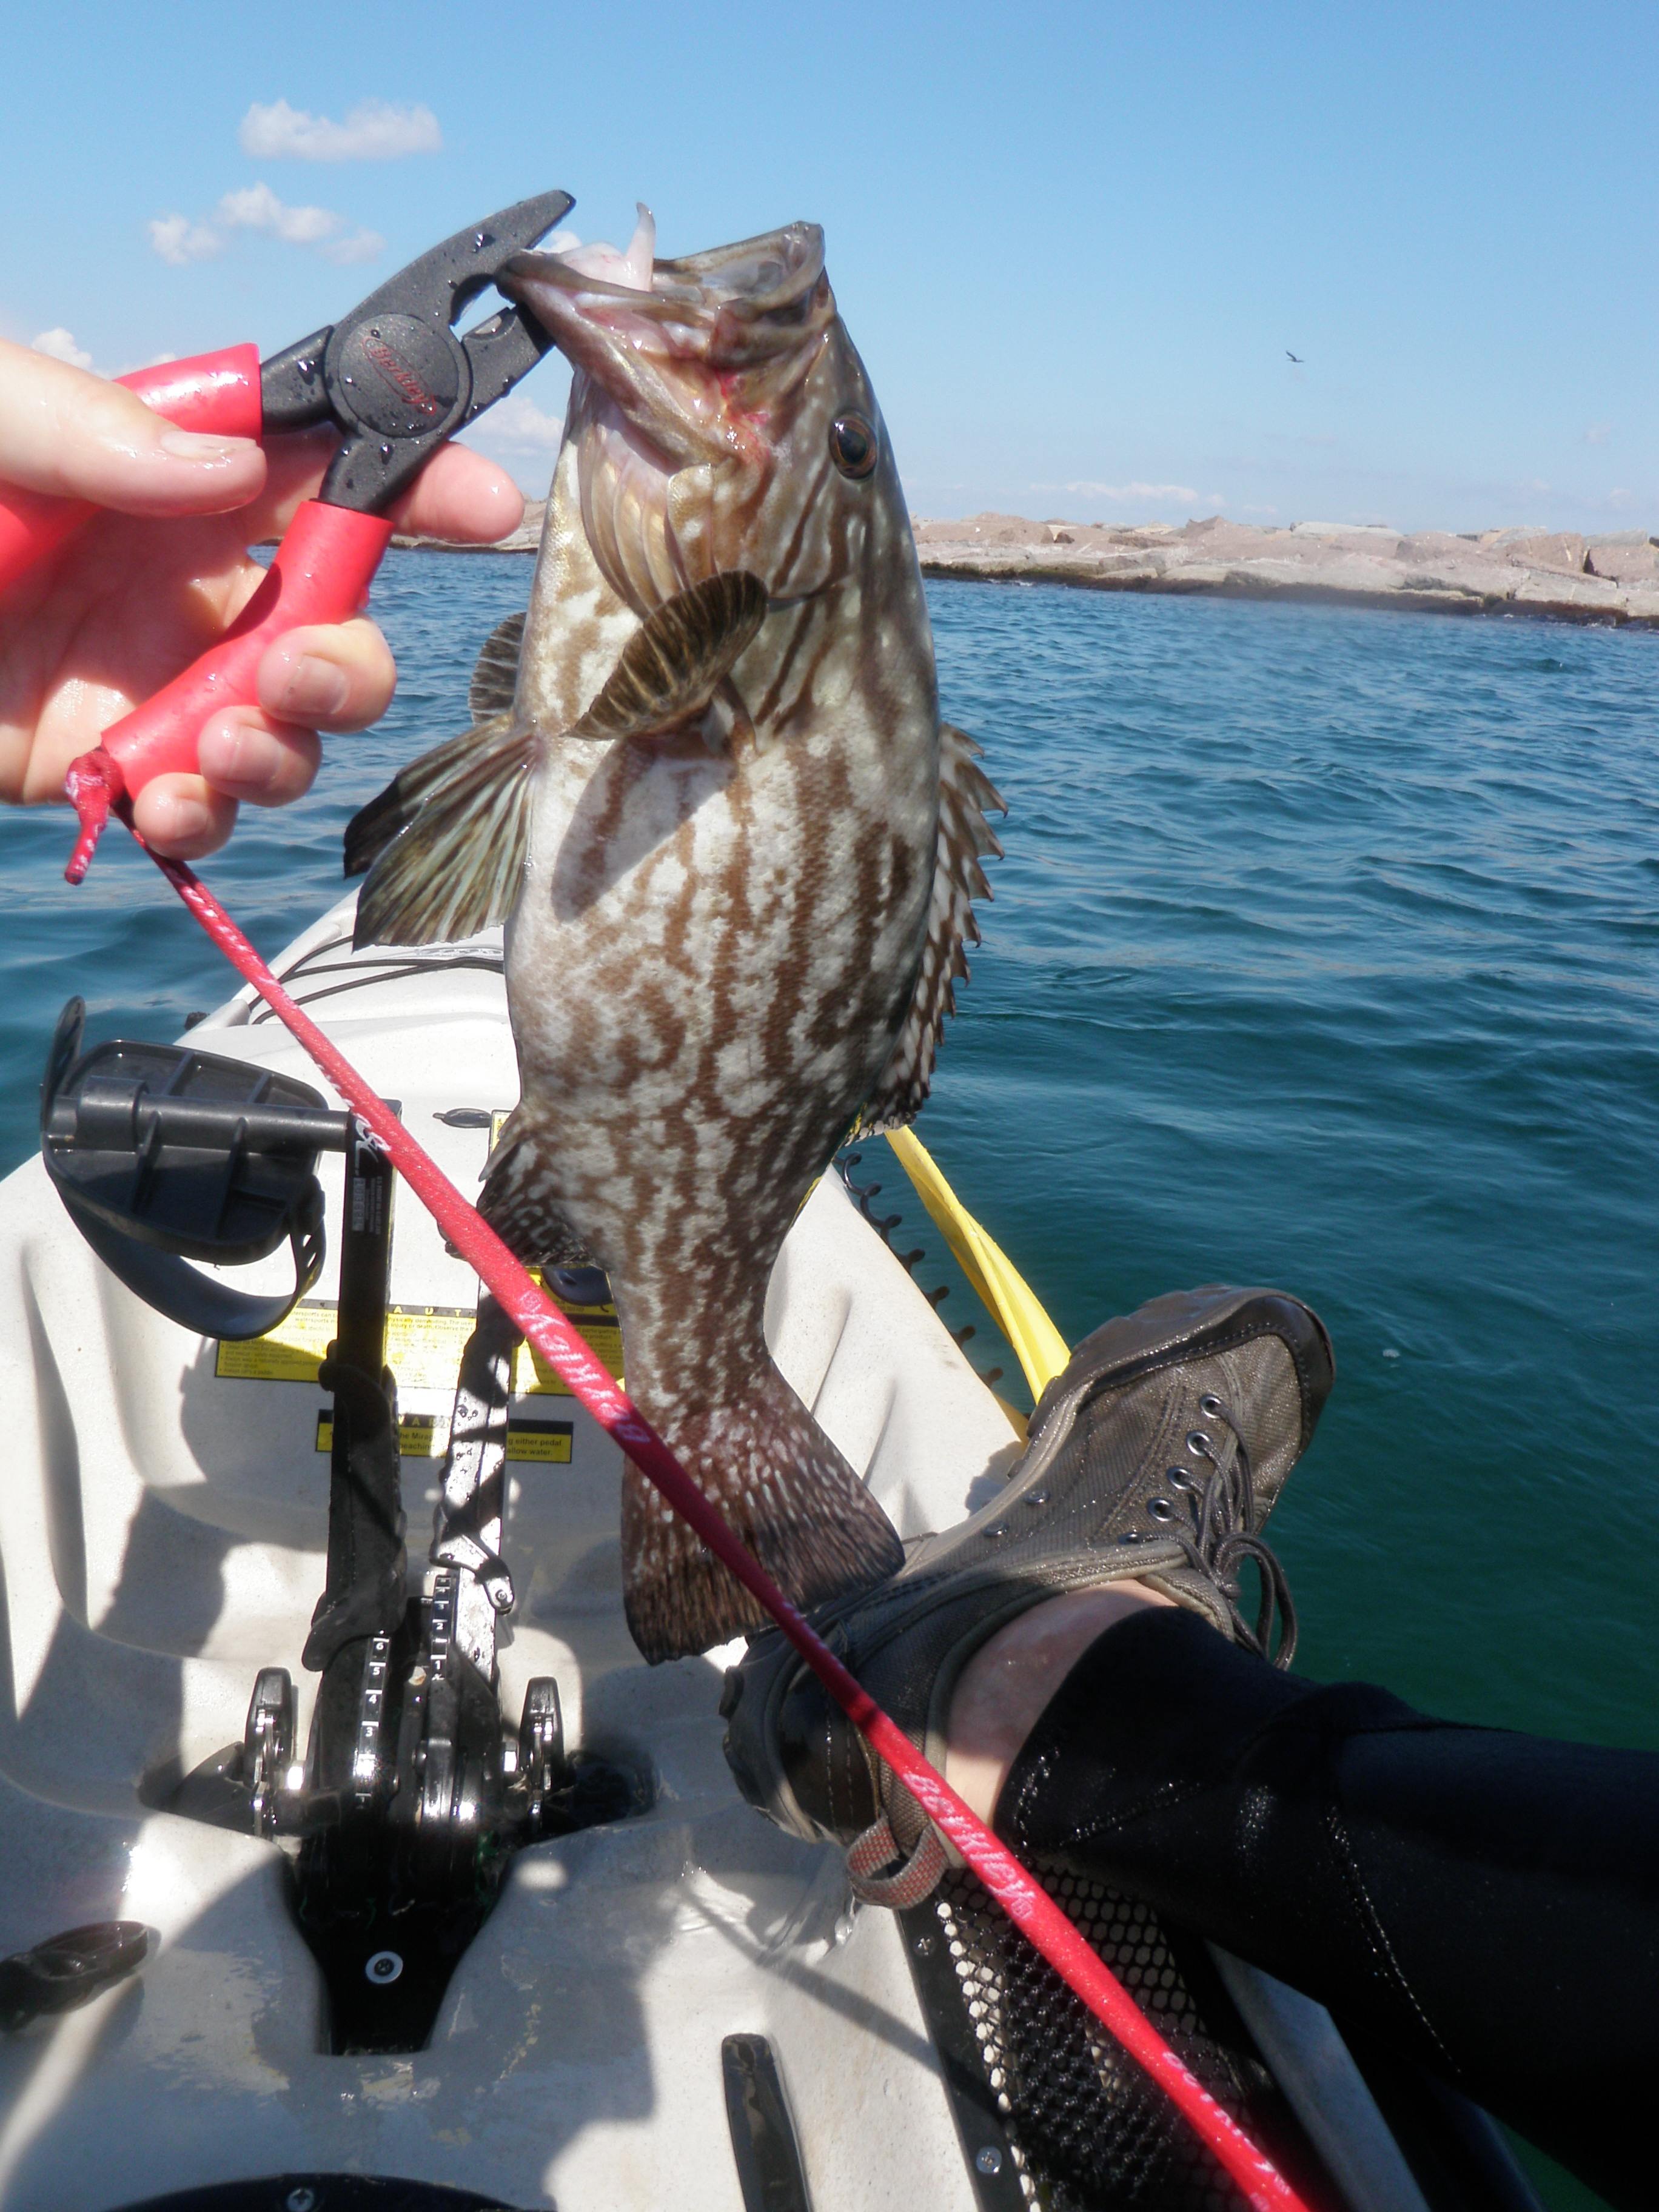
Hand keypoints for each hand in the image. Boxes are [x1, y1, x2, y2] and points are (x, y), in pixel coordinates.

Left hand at [0, 337, 523, 857]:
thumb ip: (84, 425)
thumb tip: (219, 472)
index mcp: (156, 472)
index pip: (318, 465)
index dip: (416, 481)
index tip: (489, 506)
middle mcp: (174, 577)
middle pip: (332, 619)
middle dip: (349, 657)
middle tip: (292, 668)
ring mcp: (150, 678)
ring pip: (291, 726)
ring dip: (287, 744)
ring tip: (214, 745)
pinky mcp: (111, 767)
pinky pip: (207, 805)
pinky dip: (210, 813)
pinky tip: (165, 797)